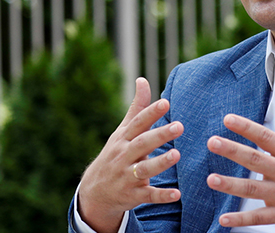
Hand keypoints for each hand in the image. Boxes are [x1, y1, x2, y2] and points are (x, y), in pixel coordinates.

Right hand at [78, 77, 183, 232]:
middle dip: (159, 135)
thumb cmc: (115, 154)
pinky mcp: (133, 195)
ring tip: (177, 155)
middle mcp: (124, 156)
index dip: (150, 113)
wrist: (94, 192)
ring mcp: (127, 176)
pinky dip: (162, 195)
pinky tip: (177, 194)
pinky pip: (148, 195)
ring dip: (160, 162)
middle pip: (142, 144)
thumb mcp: (123, 131)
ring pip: (144, 169)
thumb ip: (137, 108)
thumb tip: (143, 79)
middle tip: (179, 126)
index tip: (165, 103)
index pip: (137, 123)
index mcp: (123, 139)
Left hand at [206, 94, 274, 232]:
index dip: (247, 127)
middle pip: (255, 159)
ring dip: (231, 185)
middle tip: (212, 142)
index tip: (228, 119)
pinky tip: (223, 218)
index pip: (266, 137)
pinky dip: (241, 219)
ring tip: (211, 179)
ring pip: (253, 189)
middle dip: (232, 150)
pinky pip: (259, 217)